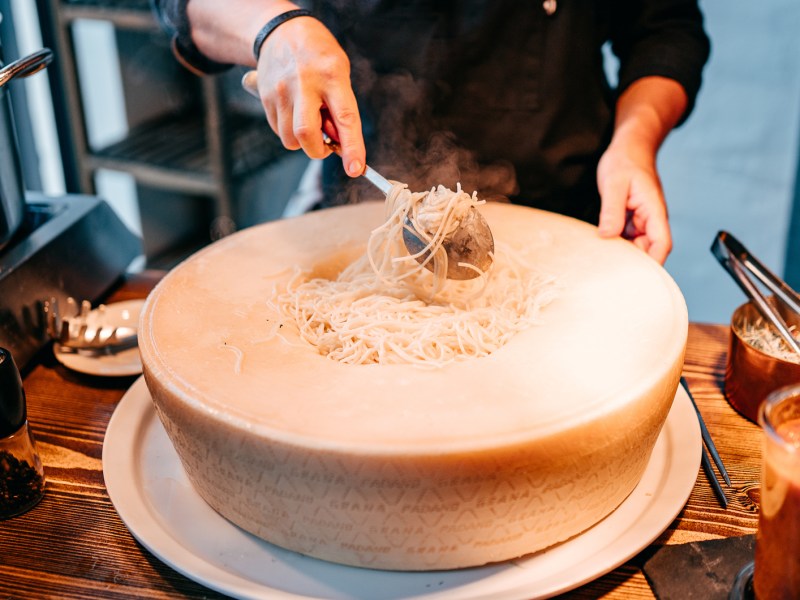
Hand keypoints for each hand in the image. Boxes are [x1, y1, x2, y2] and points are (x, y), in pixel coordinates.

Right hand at [255, 16, 365, 176]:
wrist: (282, 32)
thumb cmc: (320, 58)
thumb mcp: (340, 75)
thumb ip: (341, 109)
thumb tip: (338, 145)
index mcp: (332, 76)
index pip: (345, 118)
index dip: (351, 147)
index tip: (355, 169)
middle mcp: (304, 83)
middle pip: (306, 134)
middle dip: (317, 151)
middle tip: (325, 146)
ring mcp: (281, 91)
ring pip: (290, 139)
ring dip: (303, 141)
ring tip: (309, 118)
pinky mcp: (265, 97)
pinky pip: (278, 130)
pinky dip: (290, 131)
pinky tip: (295, 112)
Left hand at [596, 76, 687, 264]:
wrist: (629, 147)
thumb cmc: (625, 161)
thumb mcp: (614, 184)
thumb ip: (612, 210)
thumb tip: (608, 235)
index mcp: (654, 211)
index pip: (661, 243)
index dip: (653, 262)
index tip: (637, 277)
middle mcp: (651, 219)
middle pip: (648, 250)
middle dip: (633, 263)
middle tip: (609, 274)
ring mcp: (641, 221)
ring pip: (636, 246)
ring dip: (622, 255)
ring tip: (603, 265)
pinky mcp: (631, 220)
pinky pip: (626, 238)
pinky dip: (616, 245)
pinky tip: (601, 249)